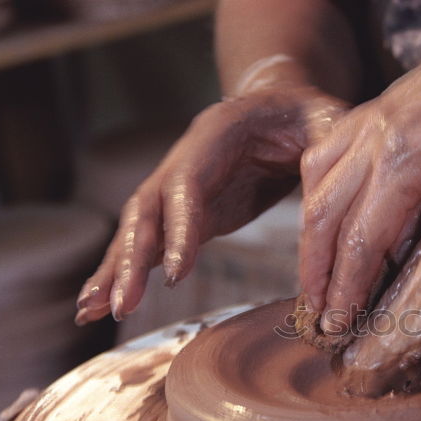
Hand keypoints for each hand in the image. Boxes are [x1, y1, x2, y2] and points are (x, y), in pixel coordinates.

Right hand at [75, 85, 346, 323]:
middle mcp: (184, 160)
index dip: (179, 228)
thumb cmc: (310, 117)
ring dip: (114, 270)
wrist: (286, 109)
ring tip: (89, 311)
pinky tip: (101, 306)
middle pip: (147, 209)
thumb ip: (327, 151)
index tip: (177, 273)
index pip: (187, 184)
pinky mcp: (184, 214)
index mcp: (216, 134)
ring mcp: (177, 188)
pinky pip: (149, 246)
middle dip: (131, 258)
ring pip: (137, 230)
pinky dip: (124, 274)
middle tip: (120, 305)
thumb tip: (330, 198)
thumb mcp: (327, 123)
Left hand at [340, 127, 420, 391]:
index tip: (371, 326)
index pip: (418, 245)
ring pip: (409, 299)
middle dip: (373, 323)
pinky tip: (383, 375)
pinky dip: (403, 351)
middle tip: (346, 361)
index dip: (392, 291)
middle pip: (402, 272)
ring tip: (358, 382)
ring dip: (381, 347)